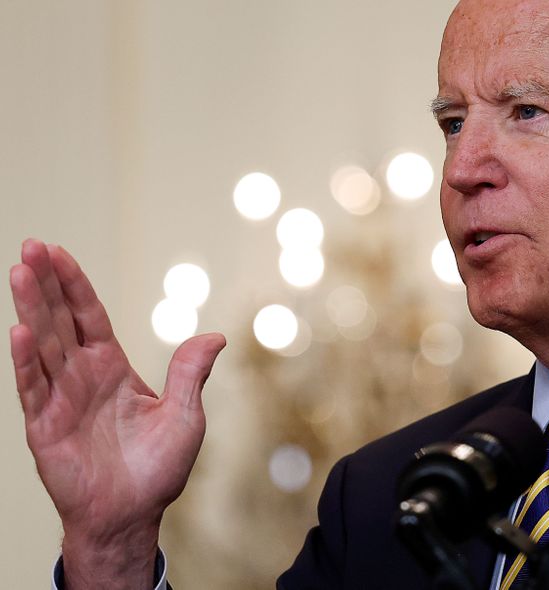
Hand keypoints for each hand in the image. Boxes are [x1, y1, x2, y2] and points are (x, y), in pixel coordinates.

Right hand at [10, 239, 224, 587]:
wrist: (133, 513)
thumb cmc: (158, 467)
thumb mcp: (185, 415)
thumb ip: (192, 373)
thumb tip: (217, 335)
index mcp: (112, 368)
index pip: (90, 317)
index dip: (75, 286)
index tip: (59, 252)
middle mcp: (82, 377)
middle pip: (61, 320)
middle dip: (46, 284)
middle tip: (32, 245)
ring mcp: (60, 399)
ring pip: (43, 345)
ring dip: (31, 309)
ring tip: (19, 271)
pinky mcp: (45, 427)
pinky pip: (33, 388)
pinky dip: (26, 361)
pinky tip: (20, 330)